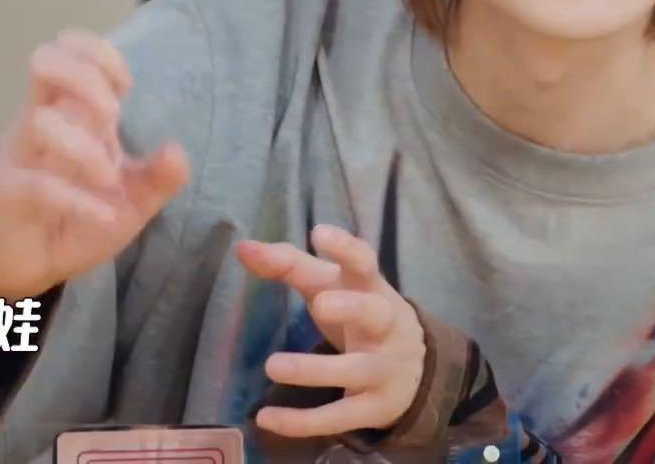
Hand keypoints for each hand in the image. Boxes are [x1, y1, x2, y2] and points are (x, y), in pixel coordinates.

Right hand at [0, 29, 189, 300]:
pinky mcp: (6, 192)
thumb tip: (176, 150)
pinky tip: (105, 216)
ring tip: (109, 178)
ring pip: (39, 121)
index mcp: (68, 111)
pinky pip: (37, 184)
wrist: (32, 267)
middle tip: (113, 117)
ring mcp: (18, 154)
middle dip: (85, 77)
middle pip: (43, 61)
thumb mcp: (132, 201)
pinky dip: (78, 200)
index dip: (98, 53)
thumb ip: (159, 177)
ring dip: (84, 148)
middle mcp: (38, 121)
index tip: (127, 87)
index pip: (68, 48)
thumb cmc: (78, 220)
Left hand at [235, 224, 425, 439]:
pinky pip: (340, 416)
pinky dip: (303, 421)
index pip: (365, 262)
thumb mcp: (332, 286)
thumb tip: (242, 247)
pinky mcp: (374, 407)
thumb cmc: (358, 313)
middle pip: (376, 312)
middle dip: (352, 308)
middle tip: (320, 304)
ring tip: (273, 366)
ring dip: (315, 370)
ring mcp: (383, 368)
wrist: (412, 369)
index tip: (319, 232)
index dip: (345, 248)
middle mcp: (384, 325)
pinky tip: (267, 419)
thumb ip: (289, 265)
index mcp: (372, 288)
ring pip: (356, 370)